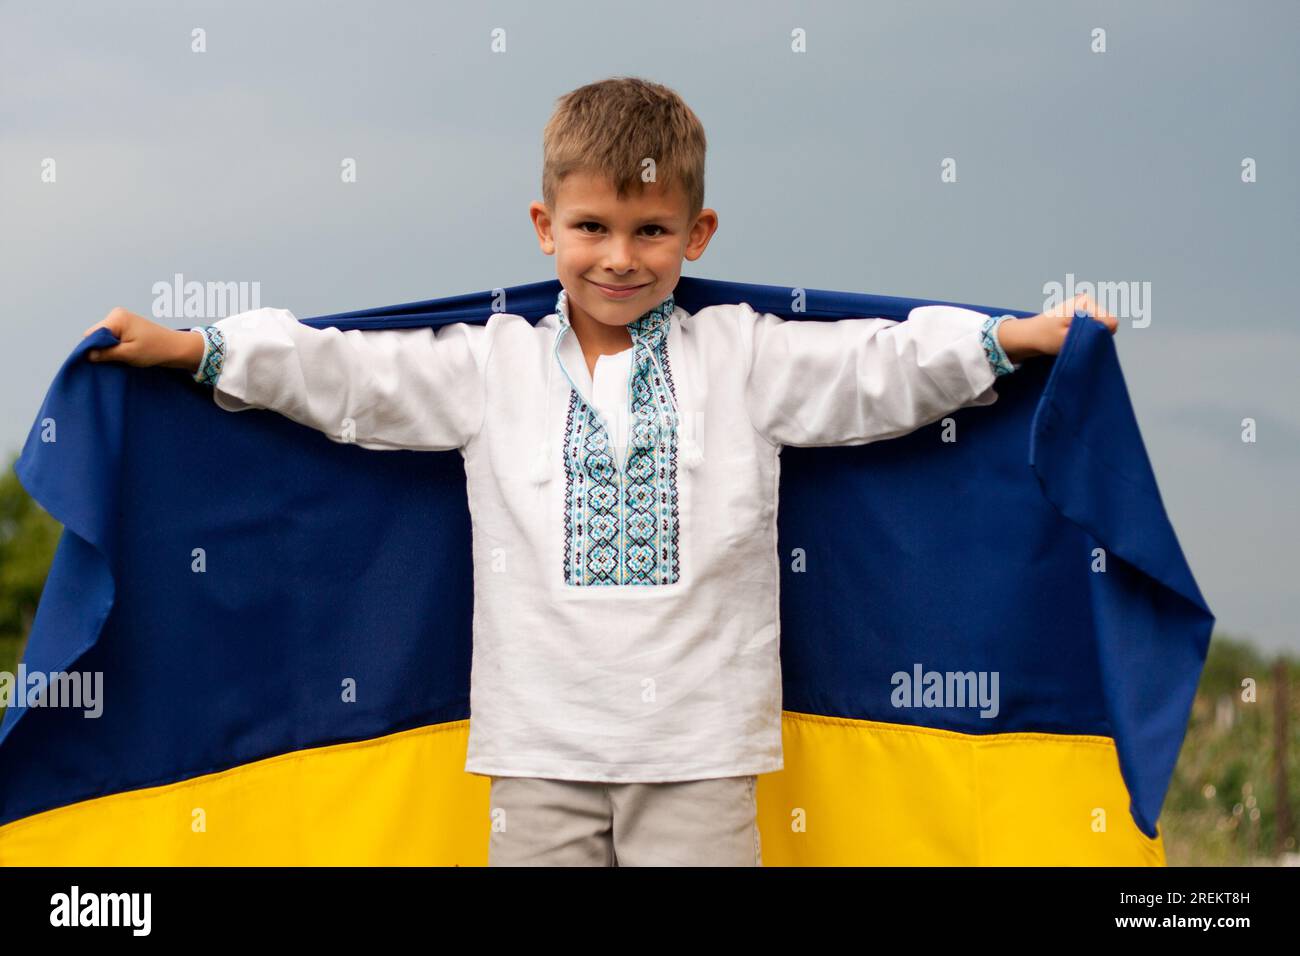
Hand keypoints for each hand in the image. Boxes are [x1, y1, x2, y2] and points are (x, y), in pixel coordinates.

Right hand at [81, 307, 203, 371]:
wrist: (175, 347)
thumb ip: (105, 354)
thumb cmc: (154, 350)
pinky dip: (114, 345)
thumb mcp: (127, 354)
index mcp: (116, 318)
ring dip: (108, 348)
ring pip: (103, 336)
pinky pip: (112, 336)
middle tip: (113, 360)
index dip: (92, 348)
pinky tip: (122, 353)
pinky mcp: (126, 324)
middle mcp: (116, 314)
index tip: (99, 361)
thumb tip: (86, 355)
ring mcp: (121, 318)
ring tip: (121, 356)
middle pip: (96, 334)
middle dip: (101, 348)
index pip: (91, 334)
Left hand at [997, 293, 1118, 362]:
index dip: (1100, 335)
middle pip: (1106, 323)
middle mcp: (1087, 300)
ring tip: (1071, 337)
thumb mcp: (1069, 337)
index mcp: (1086, 302)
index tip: (1082, 339)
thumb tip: (1114, 325)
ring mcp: (1083, 305)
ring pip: (1099, 326)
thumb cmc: (1045, 337)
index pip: (1111, 322)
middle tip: (1074, 339)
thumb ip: (1092, 331)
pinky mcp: (1080, 312)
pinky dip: (1084, 333)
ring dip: (1088, 334)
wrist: (1028, 336)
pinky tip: (1071, 335)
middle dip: (1094, 334)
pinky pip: (1092, 325)